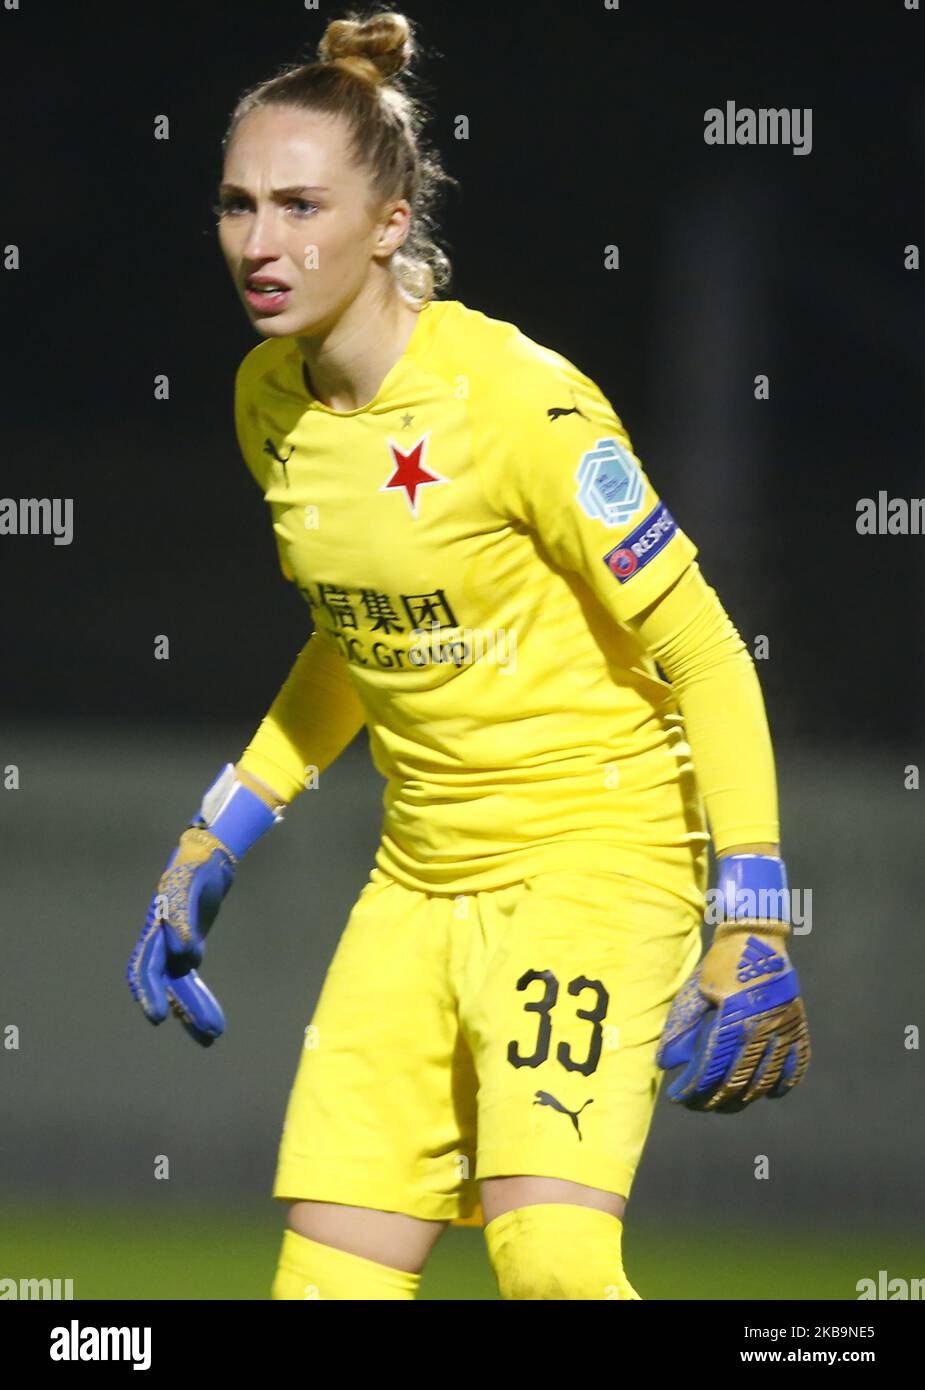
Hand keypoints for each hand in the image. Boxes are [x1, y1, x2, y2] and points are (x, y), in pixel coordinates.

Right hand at [127, 827, 235, 1046]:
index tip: (158, 1017)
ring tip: (214, 1035)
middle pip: (167, 984)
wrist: (207, 860)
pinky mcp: (189, 952)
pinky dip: (199, 1001)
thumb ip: (184, 920)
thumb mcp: (190, 888)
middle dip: (185, 1008)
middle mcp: (161, 944)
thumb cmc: (195, 869)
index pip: (146, 968)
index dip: (150, 993)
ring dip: (195, 1011)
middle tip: (208, 1033)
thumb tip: (185, 954)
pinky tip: (210, 1022)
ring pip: (180, 988)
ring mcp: (174, 950)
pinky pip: (190, 982)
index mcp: (156, 929)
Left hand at [656, 921, 810, 1111]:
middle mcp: (763, 1028)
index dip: (695, 1088)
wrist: (757, 937)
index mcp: (734, 1018)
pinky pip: (797, 1066)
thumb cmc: (721, 963)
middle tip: (699, 1105)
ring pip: (767, 1080)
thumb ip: (681, 1028)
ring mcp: (785, 1029)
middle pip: (739, 1081)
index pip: (712, 1068)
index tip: (680, 1097)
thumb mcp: (696, 991)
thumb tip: (665, 1063)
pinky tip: (766, 1093)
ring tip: (725, 1103)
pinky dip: (782, 1084)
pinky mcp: (798, 1026)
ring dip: (745, 1098)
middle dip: (715, 1100)